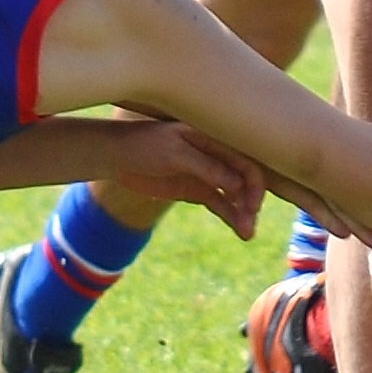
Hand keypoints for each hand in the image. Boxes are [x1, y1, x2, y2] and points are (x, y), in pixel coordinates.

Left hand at [105, 121, 268, 239]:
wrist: (117, 156)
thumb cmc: (144, 145)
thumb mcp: (175, 152)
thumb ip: (206, 166)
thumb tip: (238, 184)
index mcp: (213, 139)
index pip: (245, 160)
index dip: (254, 182)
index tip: (252, 205)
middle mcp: (216, 156)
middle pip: (245, 179)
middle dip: (251, 201)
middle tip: (249, 223)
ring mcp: (208, 174)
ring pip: (235, 195)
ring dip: (244, 213)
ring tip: (247, 234)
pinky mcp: (197, 190)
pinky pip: (221, 204)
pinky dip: (231, 216)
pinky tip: (241, 231)